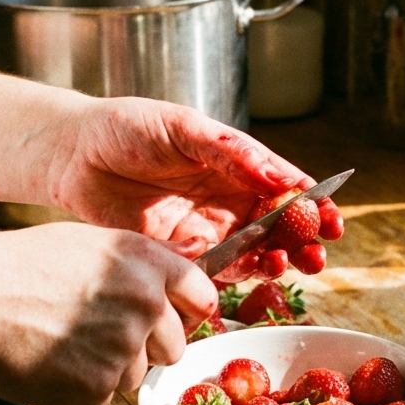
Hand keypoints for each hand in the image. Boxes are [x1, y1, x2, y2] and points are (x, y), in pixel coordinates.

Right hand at [0, 223, 215, 404]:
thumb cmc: (13, 267)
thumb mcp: (85, 242)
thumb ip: (142, 257)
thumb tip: (192, 257)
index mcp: (144, 261)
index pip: (201, 295)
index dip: (187, 311)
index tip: (174, 320)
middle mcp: (143, 303)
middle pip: (173, 346)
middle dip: (144, 348)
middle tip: (96, 335)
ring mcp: (122, 348)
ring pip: (135, 376)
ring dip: (106, 370)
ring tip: (60, 343)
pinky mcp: (96, 387)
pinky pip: (100, 398)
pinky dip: (76, 389)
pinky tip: (46, 363)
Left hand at [44, 97, 340, 251]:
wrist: (71, 155)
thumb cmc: (125, 128)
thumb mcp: (180, 127)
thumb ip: (227, 149)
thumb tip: (274, 172)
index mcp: (235, 164)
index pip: (284, 186)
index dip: (313, 205)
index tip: (332, 220)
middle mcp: (225, 200)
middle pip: (276, 227)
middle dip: (302, 243)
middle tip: (316, 257)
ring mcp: (204, 230)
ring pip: (252, 254)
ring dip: (274, 263)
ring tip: (285, 265)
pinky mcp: (178, 256)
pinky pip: (213, 272)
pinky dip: (233, 277)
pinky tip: (245, 273)